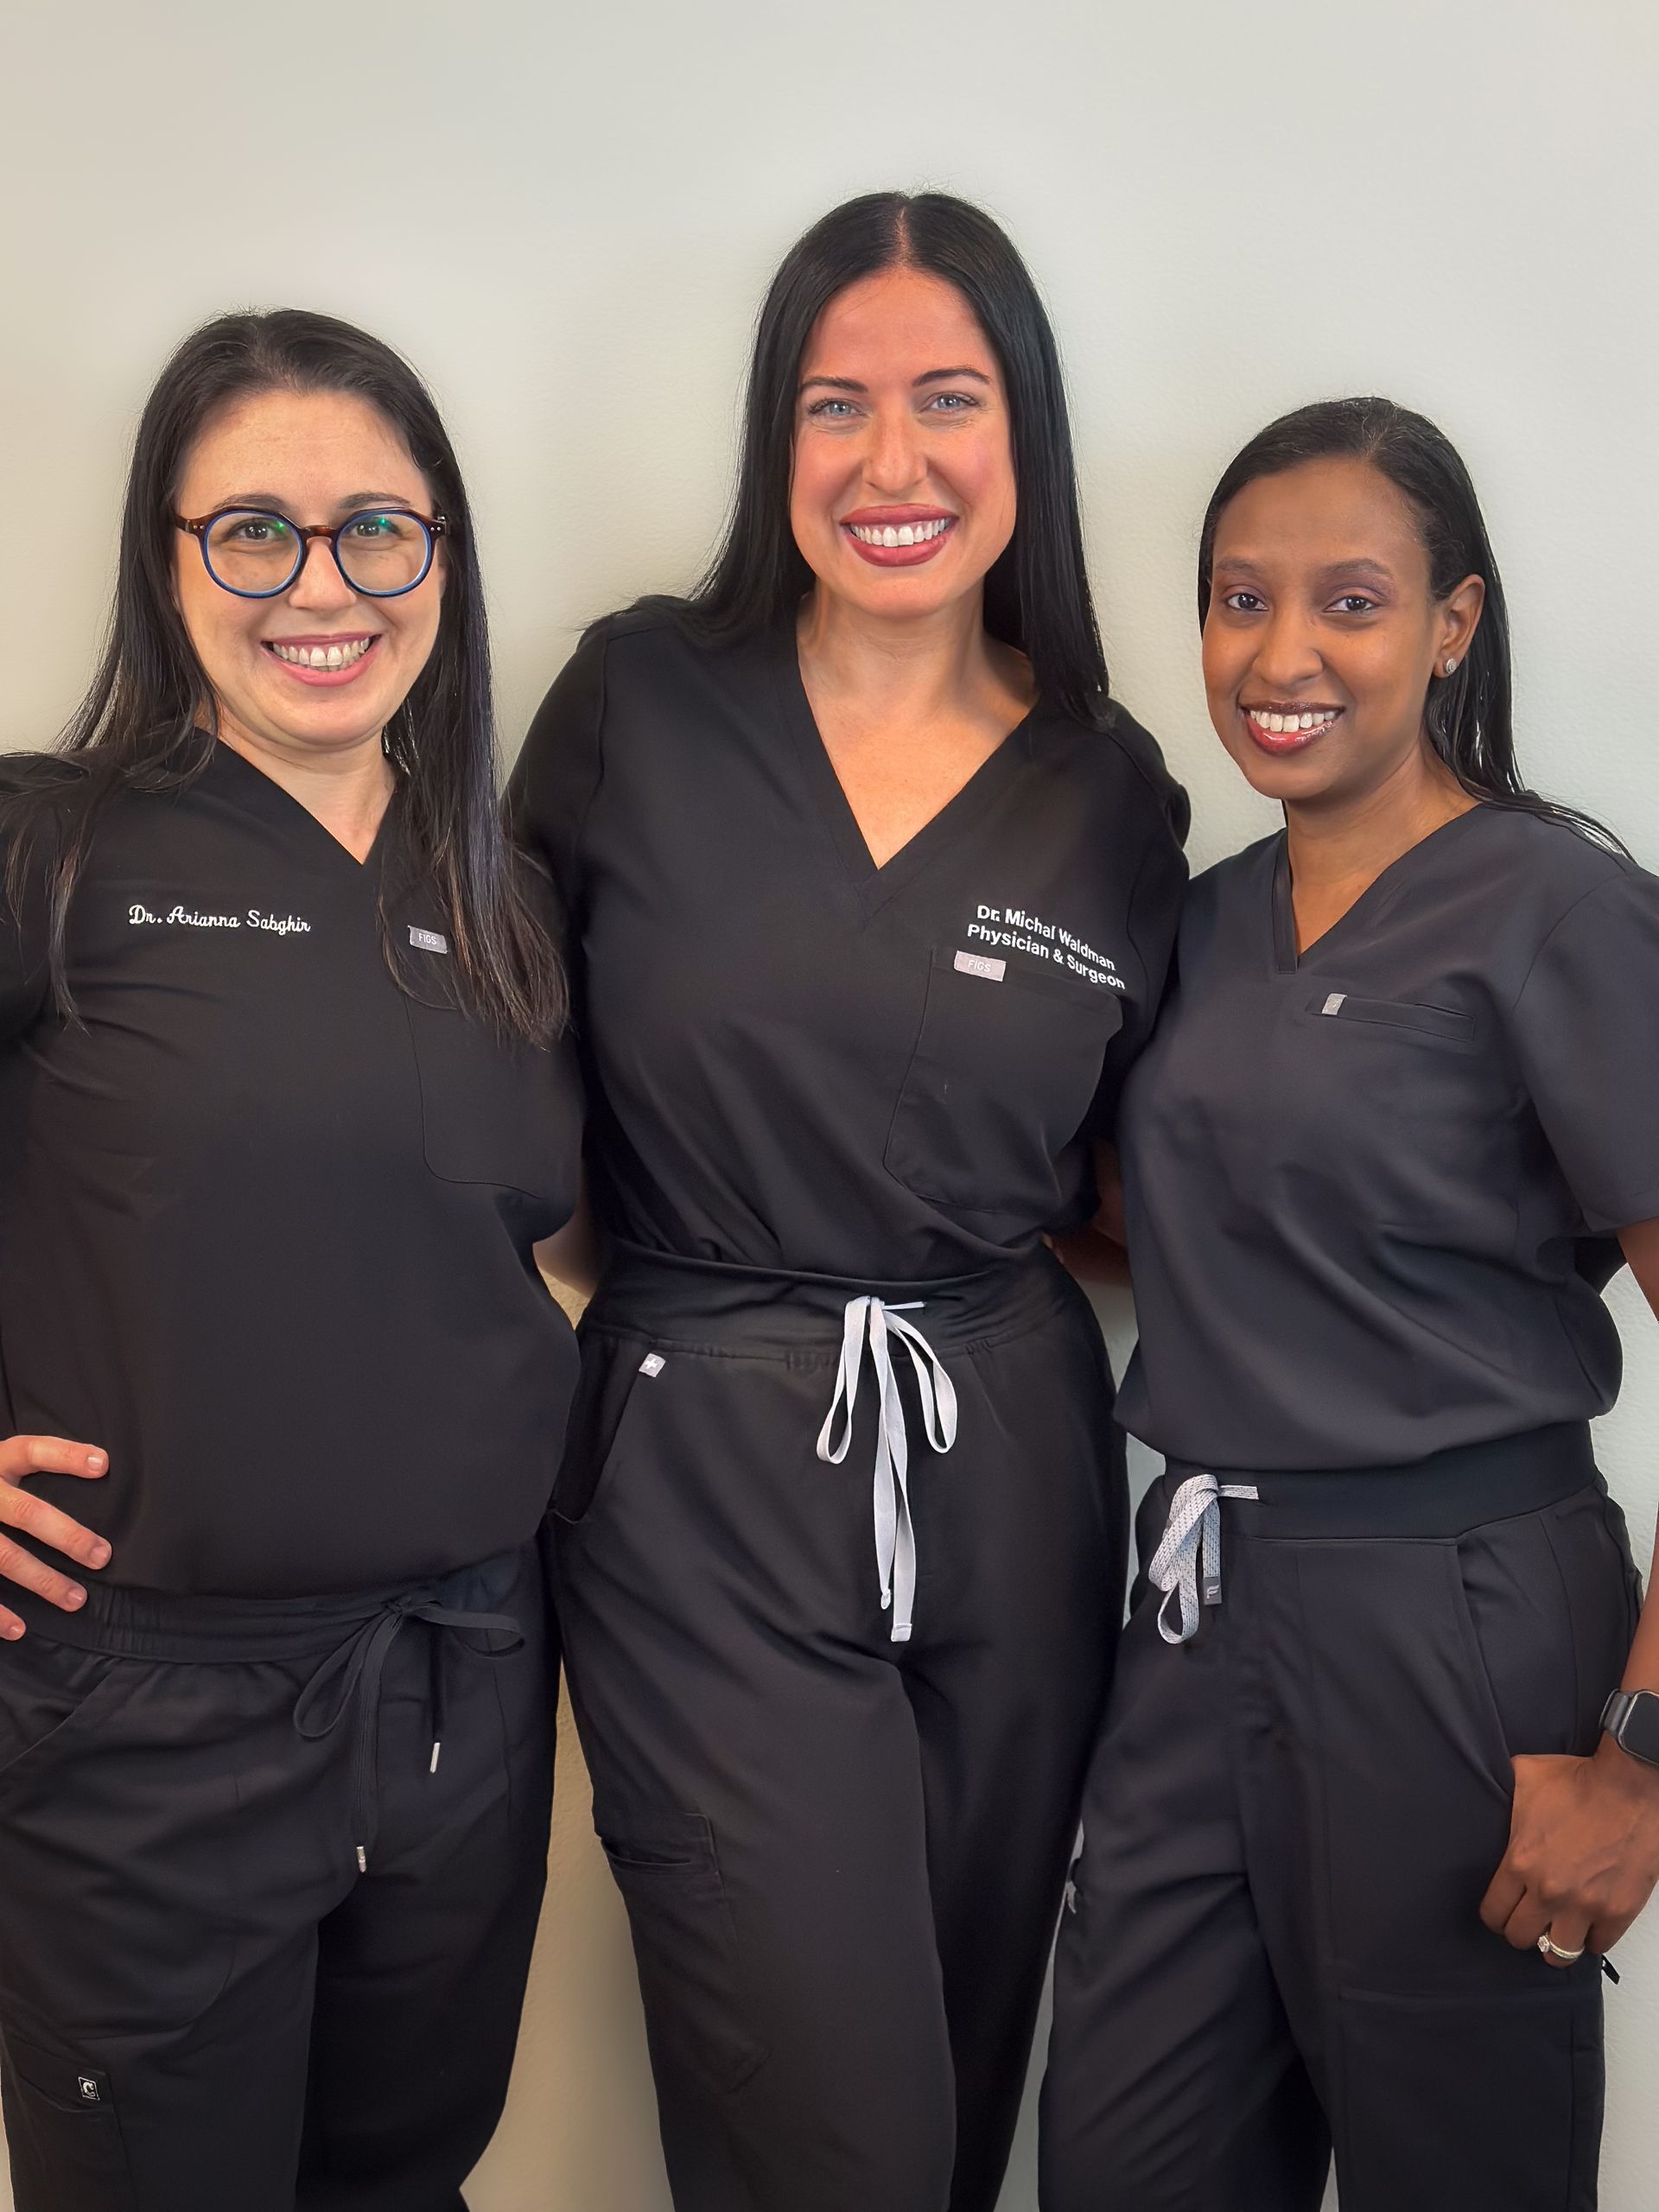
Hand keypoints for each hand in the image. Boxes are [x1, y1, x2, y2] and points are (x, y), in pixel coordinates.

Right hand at [0, 1436, 111, 1638]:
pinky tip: (19, 1629)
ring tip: (76, 1599)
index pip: (30, 1451)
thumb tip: (98, 1468)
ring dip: (41, 1580)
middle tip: (101, 1556)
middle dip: (66, 1535)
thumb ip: (32, 1468)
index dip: (66, 1455)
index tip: (104, 1464)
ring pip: (3, 1556)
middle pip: (25, 1512)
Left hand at [1480, 1739, 1658, 1963]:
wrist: (1629, 1788)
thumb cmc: (1578, 1780)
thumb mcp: (1524, 1777)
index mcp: (1519, 1863)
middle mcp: (1548, 1892)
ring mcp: (1585, 1906)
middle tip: (1530, 1919)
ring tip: (1558, 1929)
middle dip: (1522, 1931)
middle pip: (1521, 1938)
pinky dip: (1592, 1938)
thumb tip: (1490, 1789)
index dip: (1495, 1915)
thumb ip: (1504, 1796)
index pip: (1493, 1913)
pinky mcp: (1618, 1912)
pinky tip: (1588, 1923)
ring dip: (1556, 1943)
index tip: (1503, 1909)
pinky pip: (1598, 1945)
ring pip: (1559, 1953)